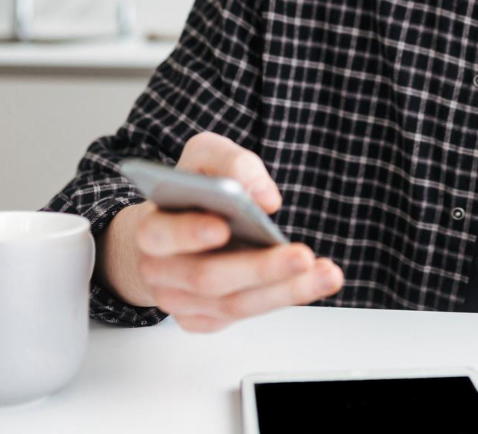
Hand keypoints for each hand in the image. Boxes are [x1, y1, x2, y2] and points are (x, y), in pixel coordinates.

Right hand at [103, 132, 343, 332]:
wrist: (170, 232)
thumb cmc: (190, 193)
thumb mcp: (206, 157)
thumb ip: (232, 163)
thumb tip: (264, 198)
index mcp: (151, 229)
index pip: (161, 235)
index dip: (190, 233)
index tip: (222, 226)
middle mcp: (160, 272)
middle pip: (208, 278)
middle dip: (259, 268)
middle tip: (302, 256)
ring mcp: (180, 302)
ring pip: (233, 304)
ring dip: (285, 290)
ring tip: (326, 273)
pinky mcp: (203, 319)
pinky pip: (245, 314)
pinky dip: (282, 299)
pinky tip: (313, 282)